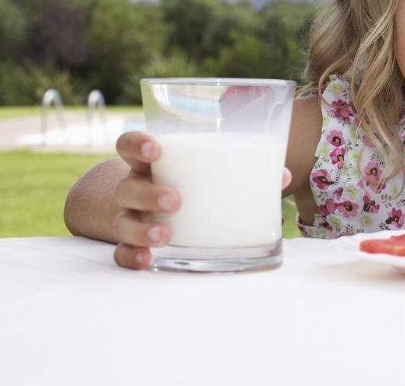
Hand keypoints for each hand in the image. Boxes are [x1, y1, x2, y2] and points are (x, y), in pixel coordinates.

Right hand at [111, 131, 293, 269]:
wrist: (148, 209)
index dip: (137, 144)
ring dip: (142, 228)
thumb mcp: (208, 173)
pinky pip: (121, 252)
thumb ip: (243, 171)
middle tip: (176, 200)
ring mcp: (128, 216)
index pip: (129, 145)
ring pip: (123, 221)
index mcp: (154, 164)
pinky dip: (132, 257)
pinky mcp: (130, 243)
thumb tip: (282, 175)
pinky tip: (148, 260)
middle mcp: (135, 187)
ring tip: (165, 236)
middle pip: (128, 186)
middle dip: (149, 192)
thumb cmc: (188, 184)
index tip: (156, 150)